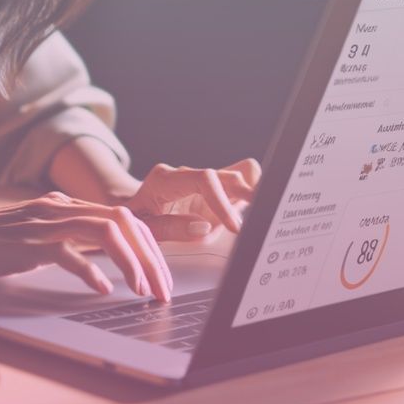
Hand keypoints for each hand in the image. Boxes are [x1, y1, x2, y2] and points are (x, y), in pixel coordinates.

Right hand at [0, 191, 172, 301]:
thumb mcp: (36, 237)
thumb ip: (66, 238)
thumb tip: (98, 258)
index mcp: (64, 207)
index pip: (123, 217)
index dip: (153, 243)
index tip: (166, 272)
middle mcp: (59, 209)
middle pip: (124, 222)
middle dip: (152, 256)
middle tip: (164, 290)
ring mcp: (44, 224)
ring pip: (106, 232)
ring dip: (132, 263)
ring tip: (143, 291)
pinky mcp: (26, 243)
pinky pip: (67, 252)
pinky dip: (90, 271)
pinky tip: (102, 289)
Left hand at [122, 157, 260, 241]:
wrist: (131, 208)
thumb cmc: (134, 218)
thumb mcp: (144, 227)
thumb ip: (171, 228)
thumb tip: (202, 227)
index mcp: (166, 179)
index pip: (203, 179)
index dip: (222, 201)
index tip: (233, 226)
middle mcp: (187, 175)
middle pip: (225, 175)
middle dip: (247, 192)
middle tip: (265, 212)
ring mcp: (201, 181)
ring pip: (236, 175)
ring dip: (253, 190)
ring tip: (271, 205)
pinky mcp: (213, 190)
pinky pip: (238, 182)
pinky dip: (252, 192)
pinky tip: (262, 206)